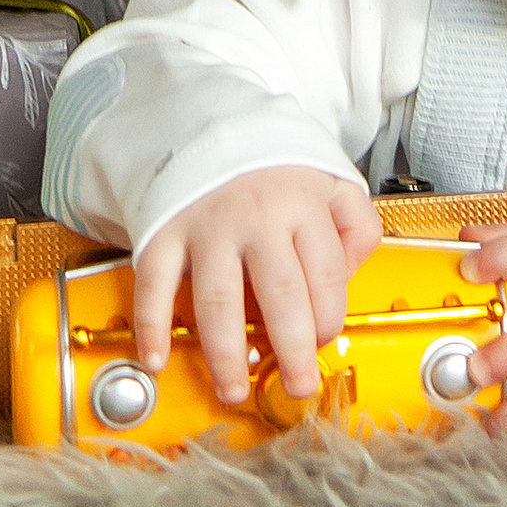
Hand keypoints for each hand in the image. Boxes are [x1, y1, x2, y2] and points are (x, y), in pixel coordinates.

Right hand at [134, 164, 380, 406]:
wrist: (206, 116)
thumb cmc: (273, 160)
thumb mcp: (331, 176)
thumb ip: (355, 223)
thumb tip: (350, 276)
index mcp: (303, 202)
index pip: (326, 275)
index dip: (329, 318)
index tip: (323, 342)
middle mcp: (257, 216)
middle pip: (281, 297)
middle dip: (292, 352)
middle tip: (297, 387)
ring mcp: (207, 225)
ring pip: (218, 302)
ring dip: (226, 355)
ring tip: (234, 390)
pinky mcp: (164, 230)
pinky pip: (153, 284)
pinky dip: (151, 326)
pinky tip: (157, 358)